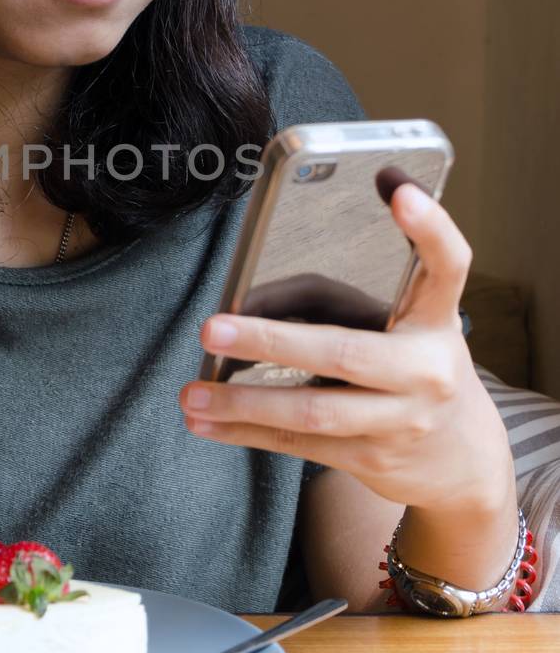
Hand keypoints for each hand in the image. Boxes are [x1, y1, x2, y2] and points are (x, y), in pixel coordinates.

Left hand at [179, 183, 515, 517]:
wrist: (460, 460)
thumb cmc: (411, 369)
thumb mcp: (399, 324)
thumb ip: (332, 298)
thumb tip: (246, 298)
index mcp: (437, 319)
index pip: (447, 265)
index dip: (430, 228)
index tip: (399, 193)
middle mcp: (426, 369)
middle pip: (345, 352)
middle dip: (272, 341)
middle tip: (214, 328)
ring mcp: (400, 420)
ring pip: (312, 411)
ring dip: (243, 403)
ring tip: (192, 392)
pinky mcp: (371, 459)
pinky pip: (299, 443)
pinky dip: (246, 433)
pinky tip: (204, 423)